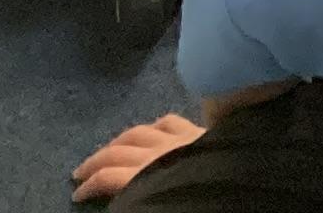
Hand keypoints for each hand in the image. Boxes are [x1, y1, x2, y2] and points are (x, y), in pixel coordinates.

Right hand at [70, 116, 205, 202]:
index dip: (90, 186)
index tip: (76, 195)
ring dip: (117, 141)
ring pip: (138, 132)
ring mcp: (178, 138)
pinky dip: (153, 125)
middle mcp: (158, 153)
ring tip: (107, 150)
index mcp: (149, 175)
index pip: (110, 178)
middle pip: (117, 152)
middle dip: (94, 161)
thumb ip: (143, 198)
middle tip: (79, 172)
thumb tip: (125, 199)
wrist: (246, 174)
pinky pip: (169, 122)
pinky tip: (149, 128)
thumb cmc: (206, 194)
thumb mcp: (167, 202)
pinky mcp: (197, 132)